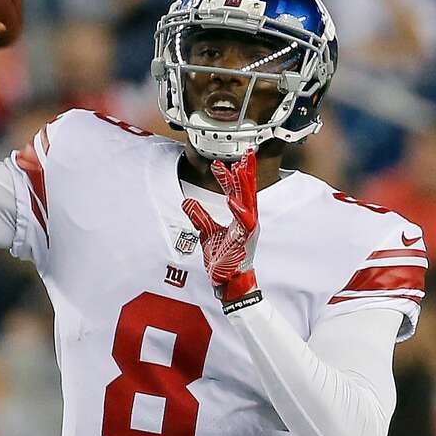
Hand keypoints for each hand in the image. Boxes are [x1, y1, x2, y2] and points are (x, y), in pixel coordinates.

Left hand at [181, 150, 259, 307]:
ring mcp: (248, 229)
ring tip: (240, 167)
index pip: (234, 192)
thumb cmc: (224, 260)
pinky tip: (232, 199)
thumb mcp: (206, 233)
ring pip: (248, 201)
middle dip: (246, 171)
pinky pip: (244, 222)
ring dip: (244, 184)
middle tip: (246, 152)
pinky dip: (239, 210)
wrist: (229, 282)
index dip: (227, 177)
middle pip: (247, 191)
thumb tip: (188, 201)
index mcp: (240, 217)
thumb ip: (199, 216)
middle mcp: (247, 220)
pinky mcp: (246, 239)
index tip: (219, 163)